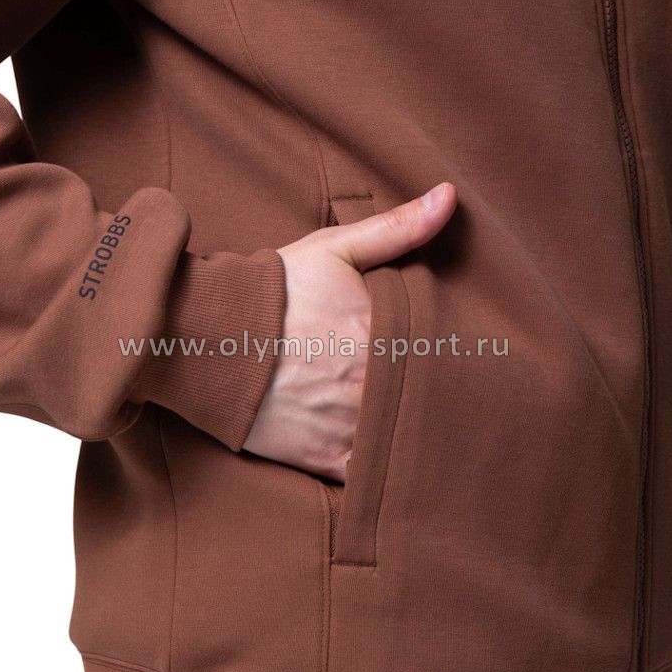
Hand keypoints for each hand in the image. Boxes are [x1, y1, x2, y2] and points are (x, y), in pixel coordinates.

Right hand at [243, 182, 456, 480]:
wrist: (205, 336)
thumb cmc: (273, 290)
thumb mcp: (334, 249)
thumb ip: (398, 227)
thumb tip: (450, 196)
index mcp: (384, 333)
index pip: (444, 352)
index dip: (454, 355)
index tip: (466, 356)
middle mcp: (371, 383)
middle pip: (427, 397)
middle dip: (435, 394)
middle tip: (452, 393)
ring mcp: (348, 424)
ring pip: (402, 438)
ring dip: (413, 433)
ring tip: (423, 426)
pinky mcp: (322, 457)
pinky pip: (369, 476)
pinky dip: (382, 471)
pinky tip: (389, 457)